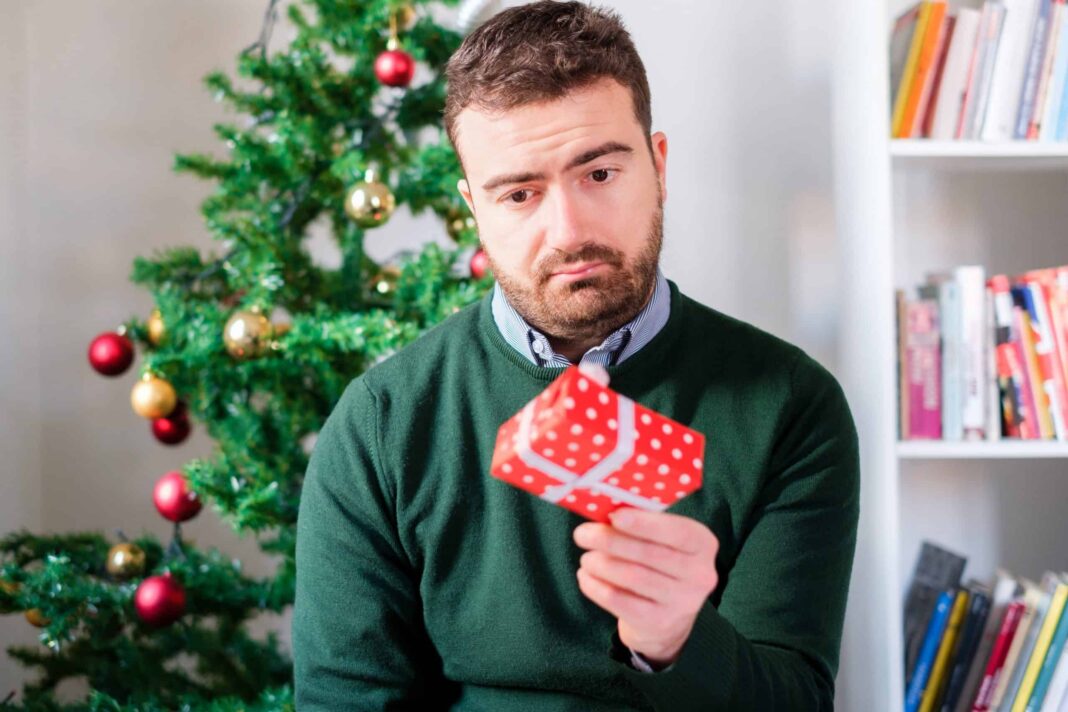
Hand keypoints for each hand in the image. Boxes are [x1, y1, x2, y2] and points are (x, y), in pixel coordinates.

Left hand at [572, 508, 718, 666]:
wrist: (666, 620)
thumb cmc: (659, 565)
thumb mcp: (663, 541)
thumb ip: (642, 524)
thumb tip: (603, 509)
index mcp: (703, 544)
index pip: (677, 531)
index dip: (644, 523)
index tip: (614, 516)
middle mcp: (700, 574)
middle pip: (649, 553)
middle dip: (610, 540)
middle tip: (582, 534)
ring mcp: (683, 602)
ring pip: (632, 577)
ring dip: (601, 563)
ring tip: (586, 558)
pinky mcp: (659, 623)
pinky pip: (620, 601)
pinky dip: (596, 587)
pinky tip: (586, 577)